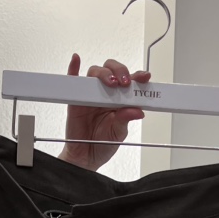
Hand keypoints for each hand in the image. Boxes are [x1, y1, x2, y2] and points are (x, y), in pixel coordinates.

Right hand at [58, 54, 150, 171]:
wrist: (85, 157)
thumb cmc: (102, 144)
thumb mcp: (118, 133)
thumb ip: (125, 120)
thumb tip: (137, 111)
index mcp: (120, 100)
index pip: (130, 82)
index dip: (138, 76)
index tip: (145, 77)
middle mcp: (106, 93)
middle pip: (112, 70)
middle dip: (120, 71)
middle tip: (124, 83)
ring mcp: (90, 94)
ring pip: (96, 72)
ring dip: (104, 73)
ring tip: (111, 82)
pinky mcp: (75, 99)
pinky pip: (73, 79)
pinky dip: (74, 67)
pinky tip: (76, 60)